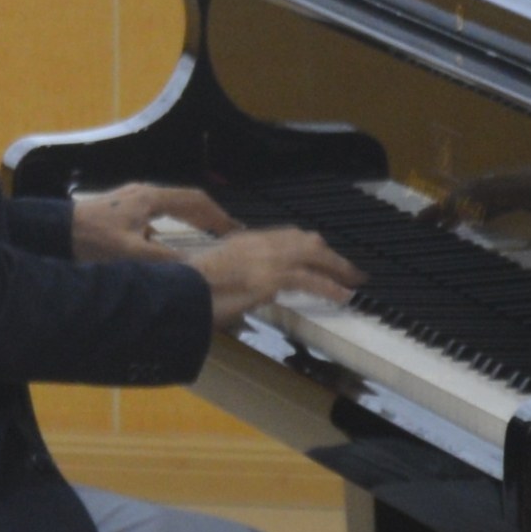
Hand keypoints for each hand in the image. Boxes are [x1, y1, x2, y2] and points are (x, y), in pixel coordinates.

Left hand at [67, 182, 232, 263]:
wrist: (54, 232)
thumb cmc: (91, 240)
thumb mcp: (131, 254)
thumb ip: (165, 261)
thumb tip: (197, 268)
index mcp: (152, 198)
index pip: (196, 201)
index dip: (218, 216)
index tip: (236, 231)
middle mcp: (145, 193)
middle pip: (186, 200)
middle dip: (209, 216)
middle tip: (229, 234)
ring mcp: (133, 199)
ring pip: (172, 206)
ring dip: (192, 219)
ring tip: (208, 237)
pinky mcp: (122, 208)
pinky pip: (158, 212)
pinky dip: (173, 224)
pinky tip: (171, 243)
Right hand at [194, 223, 362, 335]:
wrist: (178, 293)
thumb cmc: (187, 290)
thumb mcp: (213, 276)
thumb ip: (238, 279)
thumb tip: (258, 292)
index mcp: (243, 241)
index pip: (285, 236)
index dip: (308, 246)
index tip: (321, 253)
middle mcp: (257, 244)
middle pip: (305, 240)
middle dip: (328, 254)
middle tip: (345, 268)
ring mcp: (265, 259)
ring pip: (313, 255)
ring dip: (336, 268)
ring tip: (353, 280)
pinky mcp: (269, 278)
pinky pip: (309, 280)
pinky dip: (329, 287)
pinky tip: (342, 295)